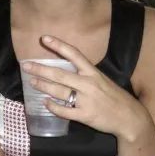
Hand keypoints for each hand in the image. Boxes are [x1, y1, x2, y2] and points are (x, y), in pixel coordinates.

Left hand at [20, 35, 150, 140]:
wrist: (129, 117)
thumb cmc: (113, 97)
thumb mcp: (102, 80)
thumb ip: (85, 75)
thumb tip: (65, 72)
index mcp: (93, 72)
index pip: (74, 54)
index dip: (58, 45)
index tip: (44, 38)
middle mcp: (88, 84)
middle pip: (60, 74)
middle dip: (40, 69)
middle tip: (25, 66)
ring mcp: (86, 100)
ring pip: (59, 91)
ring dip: (43, 86)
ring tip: (32, 82)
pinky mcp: (85, 115)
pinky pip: (65, 110)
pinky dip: (53, 107)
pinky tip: (45, 103)